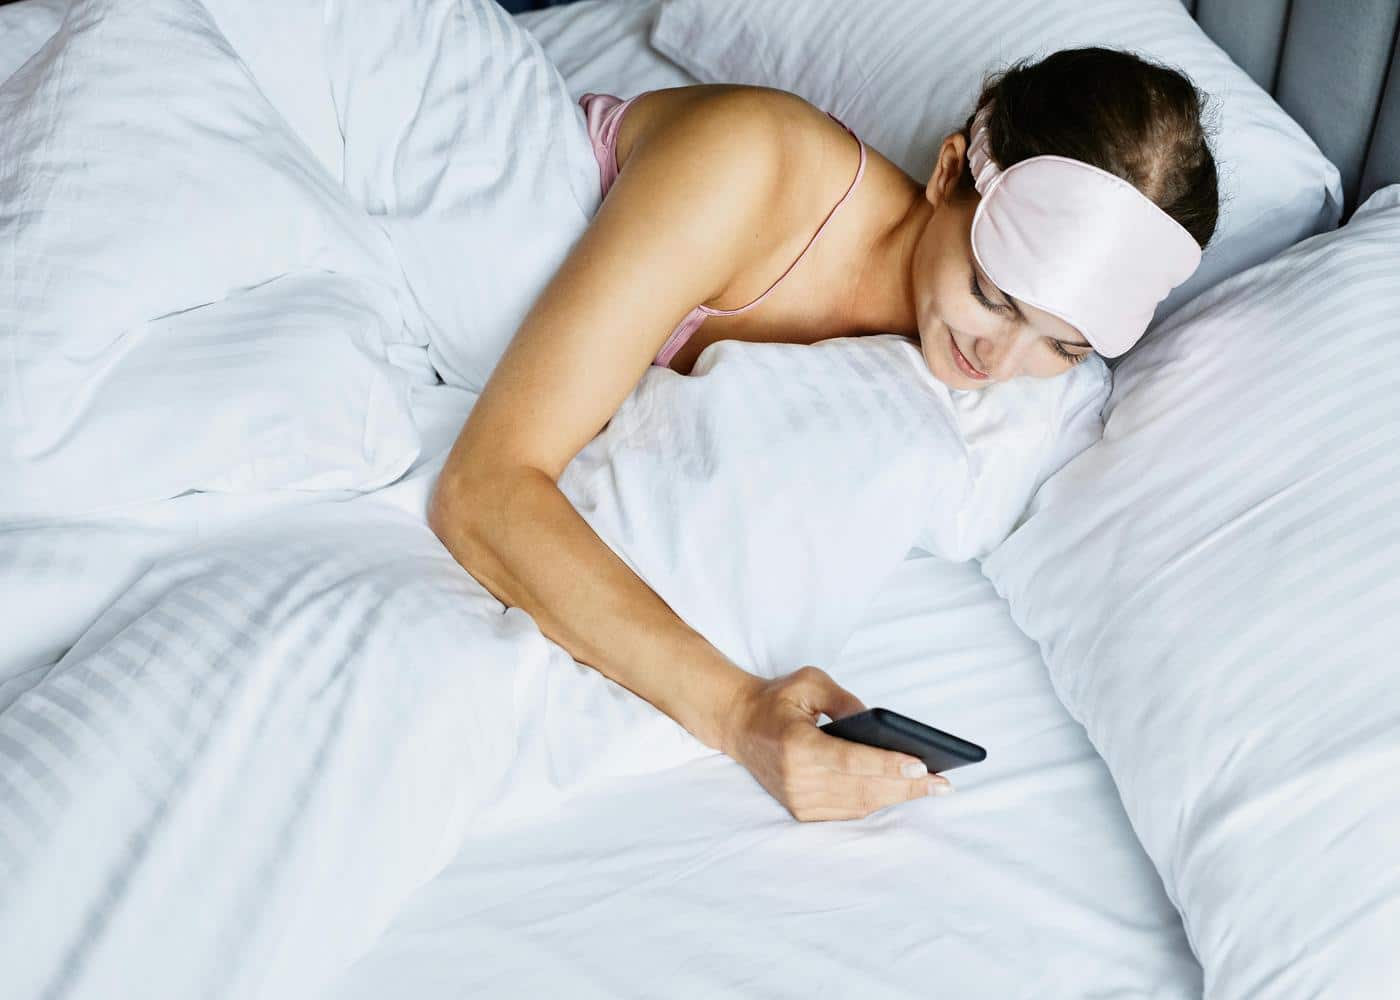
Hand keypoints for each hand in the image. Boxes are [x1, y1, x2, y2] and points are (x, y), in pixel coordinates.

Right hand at [720, 665, 953, 821]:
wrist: (739, 724)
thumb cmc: (777, 700)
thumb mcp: (810, 682)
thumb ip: (847, 701)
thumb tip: (883, 727)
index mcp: (795, 744)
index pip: (849, 760)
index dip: (887, 765)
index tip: (921, 766)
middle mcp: (796, 778)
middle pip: (861, 788)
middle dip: (905, 786)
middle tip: (942, 783)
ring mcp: (797, 799)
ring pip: (858, 804)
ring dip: (896, 797)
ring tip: (930, 788)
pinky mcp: (800, 810)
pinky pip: (847, 811)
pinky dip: (876, 802)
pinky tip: (900, 791)